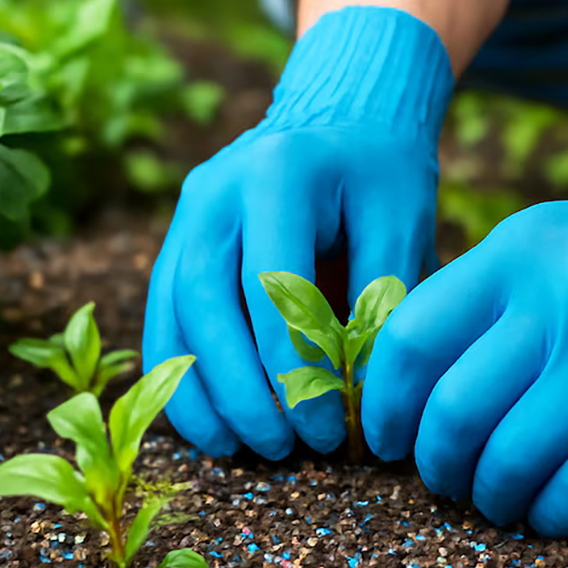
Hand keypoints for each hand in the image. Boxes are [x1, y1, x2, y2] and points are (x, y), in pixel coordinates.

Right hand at [143, 7, 452, 458]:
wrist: (343, 117)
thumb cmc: (383, 175)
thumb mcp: (403, 223)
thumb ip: (383, 302)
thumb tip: (364, 402)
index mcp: (278, 173)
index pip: (275, 286)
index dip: (300, 368)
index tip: (333, 426)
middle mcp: (215, 191)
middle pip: (208, 305)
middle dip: (244, 390)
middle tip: (286, 447)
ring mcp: (186, 215)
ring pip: (173, 315)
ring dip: (202, 393)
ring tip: (244, 449)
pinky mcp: (177, 242)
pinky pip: (163, 317)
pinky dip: (180, 375)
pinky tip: (210, 425)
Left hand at [362, 103, 567, 535]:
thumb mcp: (554, 238)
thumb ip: (484, 296)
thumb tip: (412, 383)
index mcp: (520, 250)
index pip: (413, 339)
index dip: (385, 405)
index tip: (388, 437)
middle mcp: (563, 299)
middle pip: (455, 411)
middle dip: (436, 465)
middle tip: (443, 478)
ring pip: (512, 459)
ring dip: (490, 496)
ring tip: (495, 496)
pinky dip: (548, 513)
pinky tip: (547, 507)